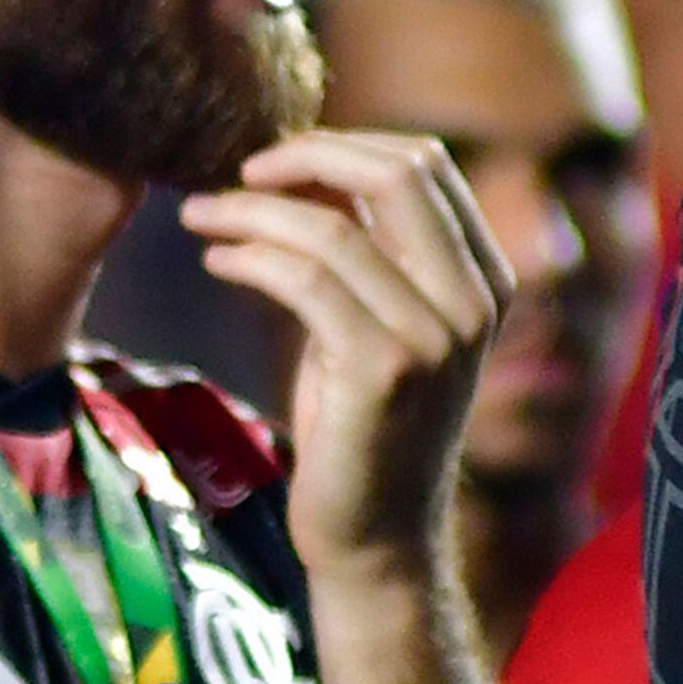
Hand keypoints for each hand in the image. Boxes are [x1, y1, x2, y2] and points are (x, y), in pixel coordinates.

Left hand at [177, 130, 512, 581]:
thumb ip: (364, 255)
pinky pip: (305, 281)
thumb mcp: (372, 326)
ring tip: (199, 214)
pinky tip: (216, 259)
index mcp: (483, 278)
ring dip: (251, 209)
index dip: (342, 145)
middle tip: (236, 170)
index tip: (273, 161)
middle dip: (305, 155)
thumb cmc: (360, 431)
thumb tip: (306, 171)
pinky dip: (249, 256)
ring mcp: (435, 336)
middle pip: (396, 174)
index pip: (424, 165)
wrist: (375, 539)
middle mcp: (474, 300)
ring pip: (335, 227)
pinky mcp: (383, 371)